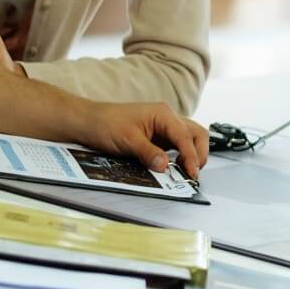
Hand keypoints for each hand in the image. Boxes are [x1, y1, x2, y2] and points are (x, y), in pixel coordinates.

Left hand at [79, 102, 209, 179]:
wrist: (89, 121)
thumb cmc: (106, 124)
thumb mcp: (128, 140)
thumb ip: (149, 153)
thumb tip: (166, 167)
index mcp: (163, 114)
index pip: (185, 137)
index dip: (191, 157)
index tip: (191, 174)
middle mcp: (167, 118)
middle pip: (196, 134)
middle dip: (199, 153)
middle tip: (192, 173)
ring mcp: (163, 127)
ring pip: (190, 139)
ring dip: (192, 154)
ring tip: (185, 172)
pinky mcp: (158, 136)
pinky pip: (177, 145)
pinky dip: (181, 156)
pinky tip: (175, 167)